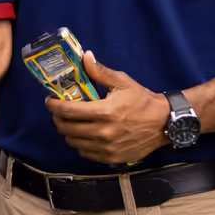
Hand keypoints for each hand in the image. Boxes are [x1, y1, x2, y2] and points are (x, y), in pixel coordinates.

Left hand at [44, 51, 168, 165]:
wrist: (164, 123)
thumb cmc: (142, 101)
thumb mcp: (122, 82)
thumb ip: (100, 72)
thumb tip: (85, 56)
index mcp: (105, 112)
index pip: (68, 111)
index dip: (54, 106)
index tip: (50, 101)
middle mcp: (103, 132)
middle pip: (66, 129)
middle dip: (58, 118)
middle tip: (60, 111)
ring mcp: (107, 148)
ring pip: (73, 142)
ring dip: (68, 132)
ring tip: (72, 123)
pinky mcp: (111, 158)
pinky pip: (85, 153)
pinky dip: (80, 144)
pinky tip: (85, 135)